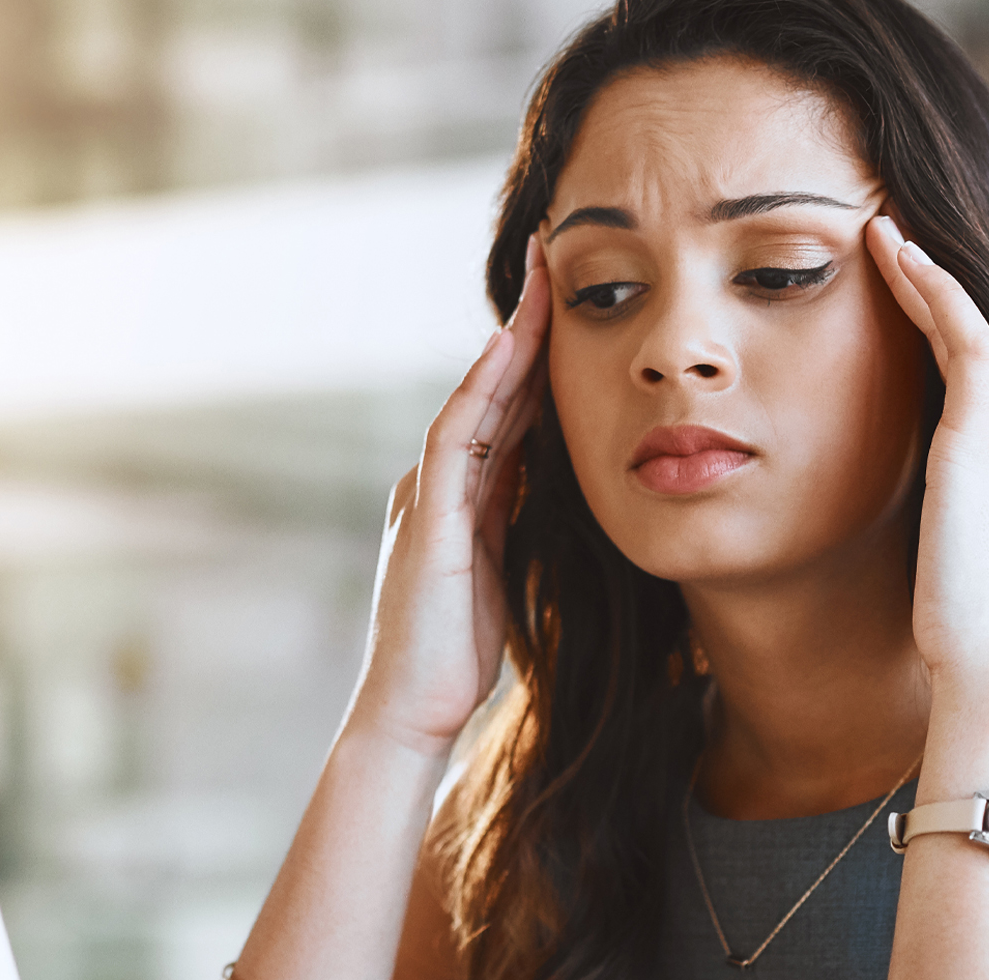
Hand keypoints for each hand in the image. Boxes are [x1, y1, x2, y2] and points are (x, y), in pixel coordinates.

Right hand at [349, 237, 552, 756]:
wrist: (411, 710)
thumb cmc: (457, 656)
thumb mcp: (508, 576)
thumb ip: (520, 527)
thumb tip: (561, 493)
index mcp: (462, 497)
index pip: (509, 413)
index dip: (540, 359)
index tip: (576, 308)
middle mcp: (438, 482)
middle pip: (492, 390)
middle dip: (526, 326)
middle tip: (557, 260)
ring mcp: (426, 493)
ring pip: (475, 398)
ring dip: (509, 339)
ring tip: (542, 283)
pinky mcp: (427, 515)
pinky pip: (457, 436)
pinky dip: (482, 389)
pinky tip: (509, 348)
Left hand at [867, 216, 988, 695]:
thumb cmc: (984, 622)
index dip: (958, 332)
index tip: (924, 297)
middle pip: (980, 339)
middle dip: (939, 289)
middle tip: (897, 241)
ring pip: (968, 324)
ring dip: (928, 275)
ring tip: (885, 234)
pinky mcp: (981, 429)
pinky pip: (961, 334)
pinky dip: (935, 291)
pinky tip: (901, 260)